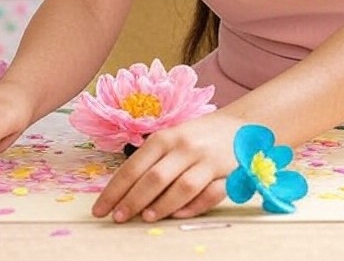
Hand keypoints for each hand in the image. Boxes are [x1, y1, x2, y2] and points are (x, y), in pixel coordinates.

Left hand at [92, 112, 241, 222]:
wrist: (242, 124)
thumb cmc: (198, 135)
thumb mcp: (172, 138)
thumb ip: (152, 160)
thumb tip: (125, 192)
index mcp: (165, 137)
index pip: (134, 166)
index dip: (115, 190)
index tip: (101, 209)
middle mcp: (185, 147)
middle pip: (154, 178)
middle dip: (133, 201)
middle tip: (118, 218)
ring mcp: (207, 160)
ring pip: (181, 187)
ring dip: (162, 206)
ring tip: (145, 218)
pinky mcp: (228, 173)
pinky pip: (210, 195)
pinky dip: (195, 207)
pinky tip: (179, 215)